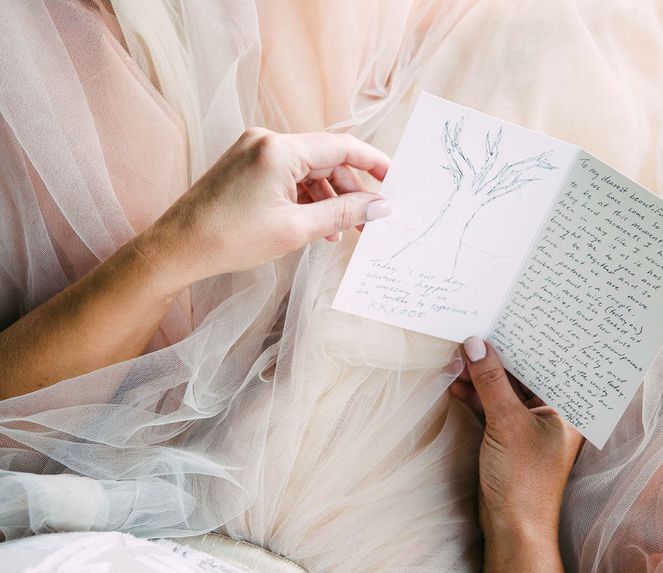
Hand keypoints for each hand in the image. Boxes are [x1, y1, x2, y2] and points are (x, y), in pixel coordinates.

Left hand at [133, 128, 390, 286]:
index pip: (340, 147)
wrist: (178, 248)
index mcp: (280, 149)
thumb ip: (343, 213)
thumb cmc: (232, 238)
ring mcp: (253, 151)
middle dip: (349, 189)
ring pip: (306, 170)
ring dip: (327, 197)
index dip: (371, 162)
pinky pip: (286, 176)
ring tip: (341, 230)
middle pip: (324, 158)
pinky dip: (304, 198)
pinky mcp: (244, 166)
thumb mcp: (297, 228)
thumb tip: (380, 206)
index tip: (393, 179)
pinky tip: (316, 224)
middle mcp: (266, 141)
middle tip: (368, 219)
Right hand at [449, 337, 583, 544]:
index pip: (547, 362)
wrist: (513, 529)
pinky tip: (457, 386)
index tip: (500, 320)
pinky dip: (475, 396)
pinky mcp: (509, 436)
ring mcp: (529, 425)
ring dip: (480, 377)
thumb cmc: (525, 479)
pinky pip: (492, 406)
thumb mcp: (507, 422)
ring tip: (456, 363)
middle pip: (523, 374)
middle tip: (469, 340)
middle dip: (495, 358)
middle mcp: (553, 412)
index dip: (524, 341)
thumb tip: (475, 343)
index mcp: (568, 406)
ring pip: (504, 389)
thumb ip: (491, 381)